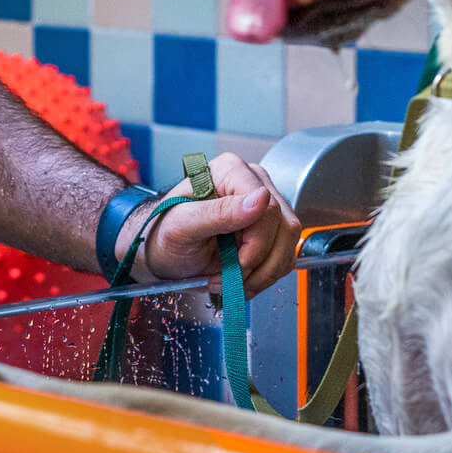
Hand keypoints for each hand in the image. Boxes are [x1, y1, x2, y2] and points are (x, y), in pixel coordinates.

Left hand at [115, 153, 300, 295]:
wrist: (161, 253)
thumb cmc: (163, 234)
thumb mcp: (183, 226)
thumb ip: (219, 212)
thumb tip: (260, 199)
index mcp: (230, 171)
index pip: (268, 206)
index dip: (256, 243)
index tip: (236, 264)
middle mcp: (251, 182)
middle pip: (284, 225)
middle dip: (259, 263)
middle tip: (230, 278)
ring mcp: (262, 206)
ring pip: (290, 242)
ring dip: (264, 272)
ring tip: (232, 281)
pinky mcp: (268, 229)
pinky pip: (285, 254)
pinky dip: (266, 275)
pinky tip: (242, 279)